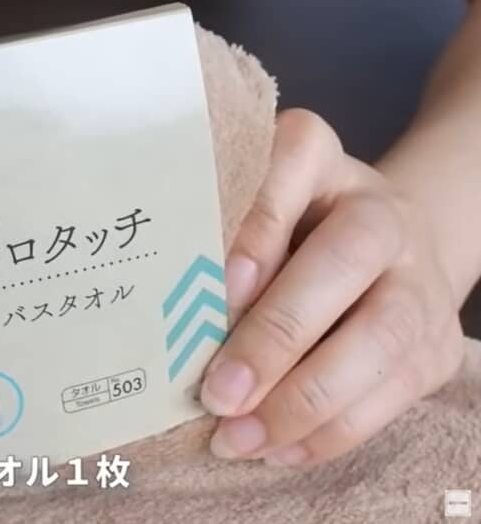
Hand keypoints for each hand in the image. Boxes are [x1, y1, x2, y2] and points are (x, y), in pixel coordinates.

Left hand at [202, 109, 464, 466]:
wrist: (393, 254)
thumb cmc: (293, 235)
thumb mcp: (252, 215)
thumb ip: (218, 242)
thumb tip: (172, 317)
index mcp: (323, 163)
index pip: (295, 161)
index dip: (258, 224)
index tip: (218, 285)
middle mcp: (382, 213)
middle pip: (343, 262)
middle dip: (276, 336)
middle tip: (217, 392)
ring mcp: (419, 279)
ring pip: (379, 339)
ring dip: (303, 400)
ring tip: (238, 436)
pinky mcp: (436, 346)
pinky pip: (392, 395)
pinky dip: (330, 431)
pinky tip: (278, 449)